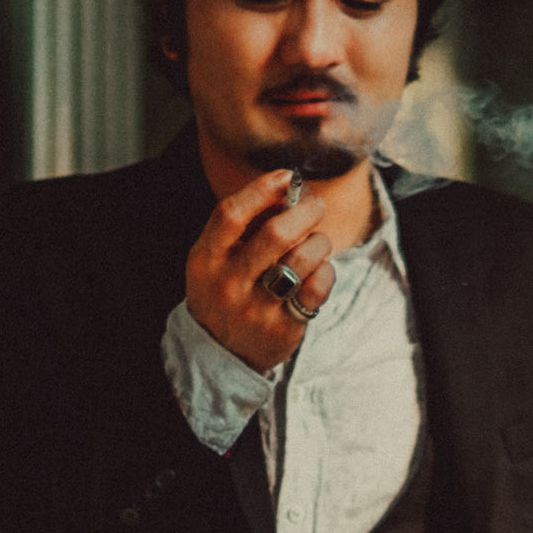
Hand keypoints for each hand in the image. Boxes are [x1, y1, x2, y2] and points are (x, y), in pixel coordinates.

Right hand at [185, 169, 335, 371]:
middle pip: (275, 234)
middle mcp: (228, 284)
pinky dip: (326, 271)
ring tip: (318, 243)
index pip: (231, 214)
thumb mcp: (214, 259)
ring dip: (319, 242)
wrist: (218, 354)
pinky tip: (320, 270)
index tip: (287, 177)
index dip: (262, 189)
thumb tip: (286, 188)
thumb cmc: (222, 291)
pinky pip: (317, 288)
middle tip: (316, 206)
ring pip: (302, 258)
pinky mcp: (282, 328)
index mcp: (206, 260)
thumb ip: (241, 226)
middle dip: (305, 211)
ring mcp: (255, 309)